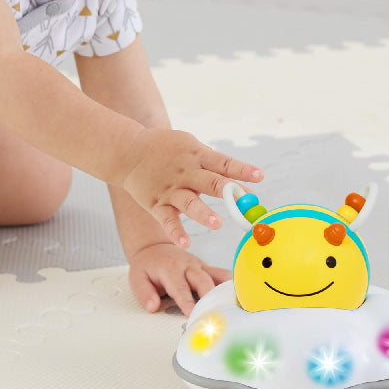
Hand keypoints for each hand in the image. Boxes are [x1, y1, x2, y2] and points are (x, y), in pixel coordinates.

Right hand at [120, 129, 262, 247]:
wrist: (128, 151)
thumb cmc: (166, 149)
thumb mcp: (189, 145)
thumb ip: (210, 161)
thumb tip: (239, 174)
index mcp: (196, 155)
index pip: (223, 162)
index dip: (241, 170)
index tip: (260, 176)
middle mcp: (185, 172)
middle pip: (210, 182)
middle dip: (228, 192)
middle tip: (245, 203)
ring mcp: (170, 189)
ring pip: (188, 202)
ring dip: (202, 213)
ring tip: (216, 223)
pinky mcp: (156, 203)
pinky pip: (167, 219)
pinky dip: (175, 231)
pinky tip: (185, 243)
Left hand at [128, 243, 231, 315]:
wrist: (155, 248)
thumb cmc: (148, 266)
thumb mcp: (137, 277)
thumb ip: (144, 292)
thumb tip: (152, 306)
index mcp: (170, 269)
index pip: (179, 287)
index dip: (186, 300)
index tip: (191, 312)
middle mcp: (187, 266)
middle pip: (203, 281)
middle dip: (209, 297)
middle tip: (215, 314)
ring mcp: (199, 266)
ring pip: (216, 277)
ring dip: (224, 291)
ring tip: (234, 306)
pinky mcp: (207, 269)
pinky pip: (222, 275)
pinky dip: (231, 284)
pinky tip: (240, 296)